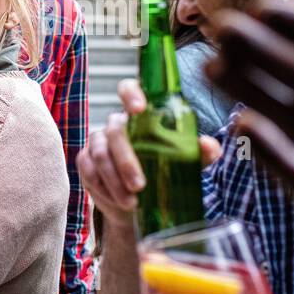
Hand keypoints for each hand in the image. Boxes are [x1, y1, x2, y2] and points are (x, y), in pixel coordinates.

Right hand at [75, 78, 220, 220]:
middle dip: (126, 160)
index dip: (131, 94)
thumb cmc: (164, 174)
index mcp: (140, 116)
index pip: (128, 89)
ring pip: (100, 154)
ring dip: (115, 180)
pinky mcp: (86, 161)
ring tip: (132, 202)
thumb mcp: (186, 164)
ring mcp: (98, 142)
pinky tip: (117, 201)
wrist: (140, 205)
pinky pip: (88, 171)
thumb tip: (208, 146)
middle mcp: (116, 124)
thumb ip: (200, 153)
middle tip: (140, 185)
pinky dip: (103, 188)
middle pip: (115, 131)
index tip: (139, 109)